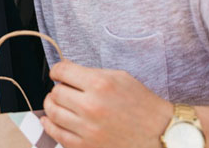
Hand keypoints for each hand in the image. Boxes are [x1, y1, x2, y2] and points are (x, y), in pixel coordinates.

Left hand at [40, 61, 171, 147]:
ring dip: (52, 105)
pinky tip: (50, 120)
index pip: (62, 71)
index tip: (58, 73)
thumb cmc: (141, 104)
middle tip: (65, 89)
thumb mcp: (119, 77)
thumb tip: (64, 69)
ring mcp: (88, 129)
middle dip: (58, 88)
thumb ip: (90, 72)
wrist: (159, 132)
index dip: (57, 70)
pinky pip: (57, 134)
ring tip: (58, 103)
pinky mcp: (86, 146)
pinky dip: (50, 125)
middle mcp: (91, 106)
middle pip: (56, 92)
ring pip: (52, 112)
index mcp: (100, 85)